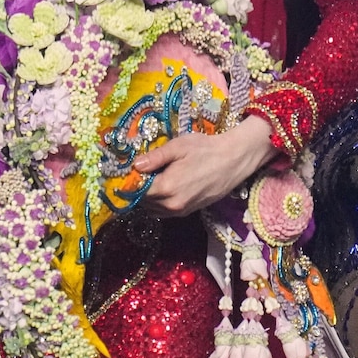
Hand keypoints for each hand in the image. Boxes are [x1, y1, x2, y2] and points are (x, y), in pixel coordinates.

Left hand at [132, 115, 275, 216]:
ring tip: (150, 179)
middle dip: (137, 190)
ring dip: (147, 198)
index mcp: (166, 187)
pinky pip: (165, 211)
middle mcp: (172, 204)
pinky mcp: (189, 211)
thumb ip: (155, 157)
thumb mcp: (179, 146)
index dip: (128, 182)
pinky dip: (159, 202)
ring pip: (153, 209)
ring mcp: (181, 210)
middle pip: (143, 202)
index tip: (123, 172)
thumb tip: (135, 165)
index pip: (136, 191)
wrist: (234, 161)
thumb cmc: (206, 149)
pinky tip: (163, 187)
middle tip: (137, 173)